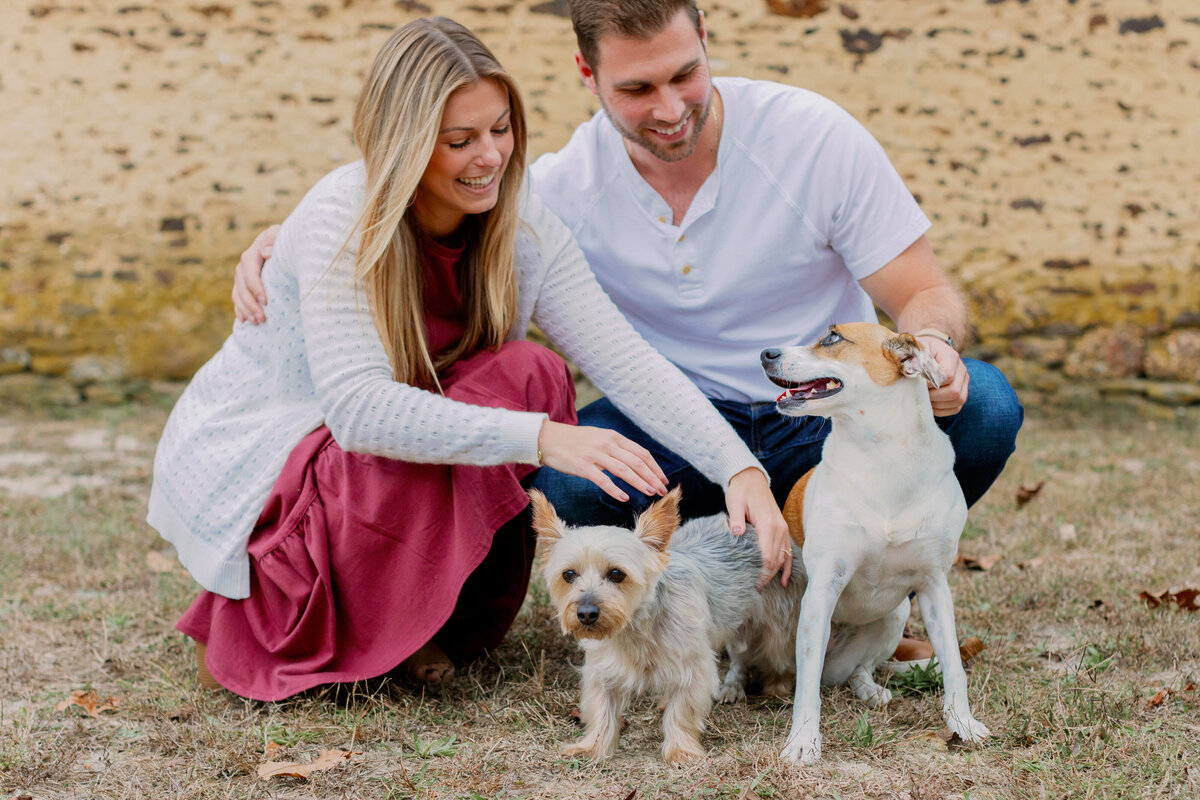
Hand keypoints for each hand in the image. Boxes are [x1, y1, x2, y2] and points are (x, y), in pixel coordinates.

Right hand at [233, 224, 279, 323]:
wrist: (285, 241)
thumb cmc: (287, 239)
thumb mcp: (282, 236)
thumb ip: (275, 240)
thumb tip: (266, 253)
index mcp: (253, 253)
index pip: (249, 273)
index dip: (255, 288)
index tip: (265, 301)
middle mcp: (244, 264)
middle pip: (242, 287)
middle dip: (251, 304)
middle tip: (262, 318)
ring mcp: (242, 274)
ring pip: (238, 294)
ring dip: (245, 310)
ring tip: (257, 322)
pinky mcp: (244, 282)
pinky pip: (237, 297)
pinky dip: (240, 309)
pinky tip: (244, 320)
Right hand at [538, 421, 667, 501]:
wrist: (548, 439)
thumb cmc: (575, 442)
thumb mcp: (599, 438)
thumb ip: (616, 448)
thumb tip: (636, 462)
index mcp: (614, 437)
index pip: (641, 453)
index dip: (655, 468)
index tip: (663, 480)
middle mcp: (607, 443)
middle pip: (636, 462)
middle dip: (652, 478)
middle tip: (661, 491)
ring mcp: (595, 454)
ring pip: (624, 471)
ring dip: (639, 483)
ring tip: (650, 494)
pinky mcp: (582, 466)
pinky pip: (602, 479)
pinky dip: (615, 490)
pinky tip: (625, 498)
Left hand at [724, 467, 791, 588]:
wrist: (751, 478)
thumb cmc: (740, 491)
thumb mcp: (734, 503)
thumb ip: (736, 520)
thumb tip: (737, 534)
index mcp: (767, 524)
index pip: (768, 557)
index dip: (762, 574)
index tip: (752, 585)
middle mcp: (779, 528)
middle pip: (776, 561)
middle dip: (767, 577)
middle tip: (755, 590)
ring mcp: (782, 529)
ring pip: (783, 558)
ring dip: (776, 573)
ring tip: (765, 587)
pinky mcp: (782, 529)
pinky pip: (788, 551)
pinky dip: (787, 566)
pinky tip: (784, 580)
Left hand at [921, 337, 968, 415]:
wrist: (932, 351)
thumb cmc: (920, 351)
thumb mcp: (916, 350)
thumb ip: (914, 360)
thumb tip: (911, 375)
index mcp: (951, 357)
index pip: (947, 376)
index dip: (931, 383)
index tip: (918, 383)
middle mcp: (961, 370)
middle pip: (953, 391)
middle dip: (933, 396)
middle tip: (920, 394)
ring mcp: (963, 382)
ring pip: (957, 401)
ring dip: (937, 404)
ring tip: (924, 399)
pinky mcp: (961, 393)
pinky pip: (955, 408)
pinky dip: (941, 410)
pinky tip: (930, 405)